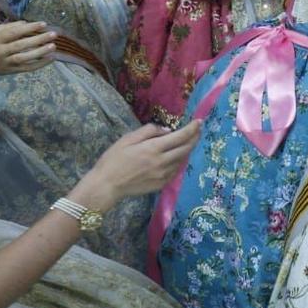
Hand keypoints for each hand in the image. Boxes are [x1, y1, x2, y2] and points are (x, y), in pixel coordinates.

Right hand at [0, 21, 57, 75]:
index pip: (14, 32)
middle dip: (38, 39)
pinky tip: (50, 58)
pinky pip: (26, 68)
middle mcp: (1, 51)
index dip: (29, 28)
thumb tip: (26, 23)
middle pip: (21, 45)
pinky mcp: (10, 71)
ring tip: (53, 46)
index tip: (43, 24)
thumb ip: (9, 27)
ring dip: (40, 52)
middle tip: (53, 34)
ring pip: (24, 58)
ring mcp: (6, 62)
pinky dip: (40, 64)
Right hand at [77, 121, 201, 208]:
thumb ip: (149, 131)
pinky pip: (175, 170)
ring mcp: (163, 175)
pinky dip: (179, 161)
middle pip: (186, 149)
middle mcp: (162, 162)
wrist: (107, 185)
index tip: (199, 122)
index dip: (192, 128)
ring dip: (187, 150)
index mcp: (153, 149)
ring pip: (182, 160)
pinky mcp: (161, 184)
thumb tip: (167, 131)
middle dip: (194, 138)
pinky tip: (176, 157)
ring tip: (187, 142)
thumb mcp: (128, 139)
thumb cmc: (114, 159)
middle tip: (198, 130)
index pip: (180, 137)